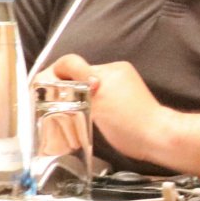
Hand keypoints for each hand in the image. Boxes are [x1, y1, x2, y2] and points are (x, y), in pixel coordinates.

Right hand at [48, 54, 171, 164]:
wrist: (158, 137)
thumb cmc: (130, 123)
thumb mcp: (97, 104)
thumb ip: (74, 87)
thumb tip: (51, 76)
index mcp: (107, 70)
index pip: (70, 63)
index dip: (52, 75)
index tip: (41, 88)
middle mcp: (114, 72)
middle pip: (77, 74)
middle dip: (62, 87)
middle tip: (50, 103)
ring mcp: (121, 84)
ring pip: (86, 86)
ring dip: (75, 96)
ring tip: (65, 111)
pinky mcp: (125, 97)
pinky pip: (99, 94)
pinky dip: (88, 102)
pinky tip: (84, 114)